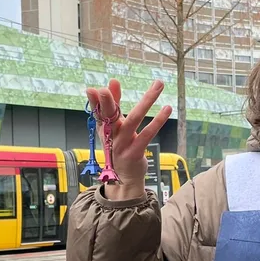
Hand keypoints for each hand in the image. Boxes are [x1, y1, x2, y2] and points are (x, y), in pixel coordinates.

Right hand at [86, 79, 172, 200]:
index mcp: (104, 128)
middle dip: (109, 100)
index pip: (97, 112)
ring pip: (133, 120)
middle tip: (111, 84)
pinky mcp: (135, 153)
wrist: (124, 179)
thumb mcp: (115, 127)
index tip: (92, 89)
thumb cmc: (120, 148)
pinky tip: (167, 109)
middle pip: (109, 115)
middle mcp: (110, 136)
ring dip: (146, 101)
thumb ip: (114, 104)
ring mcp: (122, 145)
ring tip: (157, 85)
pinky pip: (147, 135)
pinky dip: (158, 121)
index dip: (94, 101)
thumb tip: (112, 81)